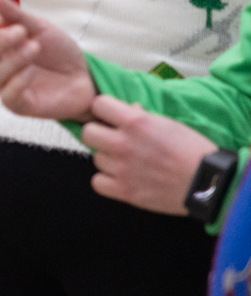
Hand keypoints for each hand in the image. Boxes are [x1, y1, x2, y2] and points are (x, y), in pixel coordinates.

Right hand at [0, 0, 95, 120]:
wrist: (86, 77)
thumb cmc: (59, 53)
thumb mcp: (40, 28)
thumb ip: (15, 15)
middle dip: (0, 42)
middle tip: (23, 32)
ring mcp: (6, 86)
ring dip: (14, 58)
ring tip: (35, 47)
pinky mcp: (18, 104)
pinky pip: (7, 95)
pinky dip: (17, 81)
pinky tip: (32, 73)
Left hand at [79, 94, 211, 215]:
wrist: (208, 181)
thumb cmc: (192, 150)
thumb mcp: (168, 123)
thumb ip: (142, 116)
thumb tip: (127, 109)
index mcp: (136, 122)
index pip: (98, 105)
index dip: (103, 110)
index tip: (109, 117)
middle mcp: (123, 143)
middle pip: (88, 133)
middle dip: (99, 135)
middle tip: (113, 140)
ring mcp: (121, 168)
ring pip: (95, 158)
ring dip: (108, 159)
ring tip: (127, 162)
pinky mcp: (124, 191)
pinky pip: (97, 182)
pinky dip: (106, 181)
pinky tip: (121, 178)